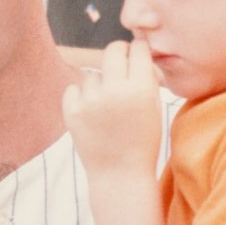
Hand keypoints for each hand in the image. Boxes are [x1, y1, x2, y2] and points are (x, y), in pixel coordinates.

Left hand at [62, 39, 160, 176]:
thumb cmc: (142, 141)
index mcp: (141, 90)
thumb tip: (135, 49)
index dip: (137, 50)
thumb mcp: (154, 108)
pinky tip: (92, 114)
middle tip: (120, 63)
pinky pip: (74, 88)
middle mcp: (115, 91)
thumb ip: (145, 78)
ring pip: (92, 74)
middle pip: (112, 50)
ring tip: (106, 107)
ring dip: (99, 84)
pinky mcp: (72, 111)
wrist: (119, 175)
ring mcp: (91, 101)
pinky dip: (81, 97)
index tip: (136, 53)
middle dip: (118, 53)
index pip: (137, 49)